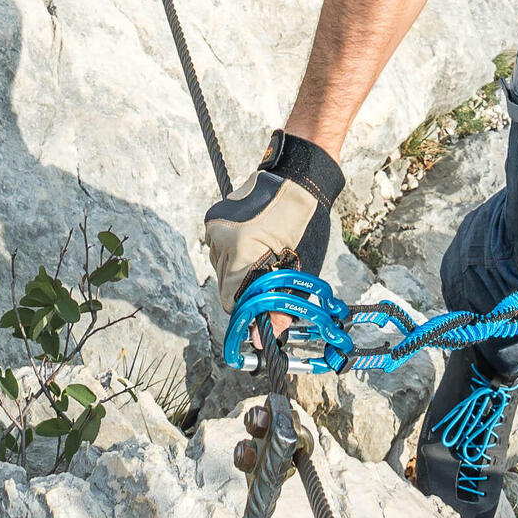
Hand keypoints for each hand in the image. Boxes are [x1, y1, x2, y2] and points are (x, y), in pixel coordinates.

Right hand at [204, 129, 344, 300]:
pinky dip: (230, 252)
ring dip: (235, 270)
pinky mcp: (214, 218)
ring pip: (219, 267)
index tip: (258, 307)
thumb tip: (260, 339)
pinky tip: (251, 243)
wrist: (296, 179)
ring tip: (261, 256)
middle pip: (223, 285)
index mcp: (243, 251)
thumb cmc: (304, 222)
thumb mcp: (298, 266)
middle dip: (242, 288)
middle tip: (265, 277)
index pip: (228, 299)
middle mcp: (223, 239)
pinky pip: (217, 249)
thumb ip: (277, 305)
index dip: (245, 308)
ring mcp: (216, 226)